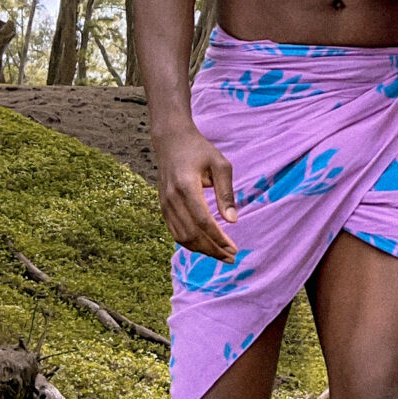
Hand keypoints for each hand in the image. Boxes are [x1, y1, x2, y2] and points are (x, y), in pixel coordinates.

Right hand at [157, 129, 239, 260]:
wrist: (171, 140)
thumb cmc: (200, 150)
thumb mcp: (220, 165)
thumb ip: (226, 193)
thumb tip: (233, 221)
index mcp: (186, 186)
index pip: (203, 221)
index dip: (218, 238)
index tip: (234, 248)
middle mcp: (172, 198)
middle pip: (192, 234)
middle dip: (212, 250)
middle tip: (231, 257)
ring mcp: (165, 204)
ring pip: (182, 237)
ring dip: (202, 250)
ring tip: (221, 255)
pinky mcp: (163, 207)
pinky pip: (175, 232)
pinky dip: (190, 243)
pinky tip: (206, 246)